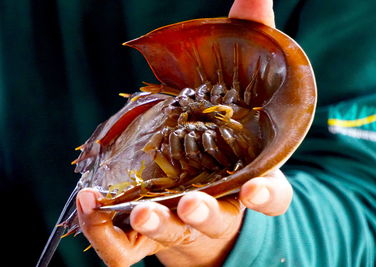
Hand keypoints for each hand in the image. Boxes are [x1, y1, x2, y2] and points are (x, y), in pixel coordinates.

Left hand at [76, 1, 292, 265]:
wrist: (193, 184)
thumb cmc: (219, 136)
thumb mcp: (233, 92)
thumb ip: (245, 48)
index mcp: (247, 178)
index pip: (270, 195)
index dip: (267, 195)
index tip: (257, 189)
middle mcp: (217, 206)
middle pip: (215, 217)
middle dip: (203, 211)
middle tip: (191, 202)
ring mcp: (179, 223)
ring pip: (173, 232)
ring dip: (157, 223)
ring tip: (140, 211)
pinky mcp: (145, 234)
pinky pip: (127, 248)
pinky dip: (105, 234)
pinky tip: (88, 205)